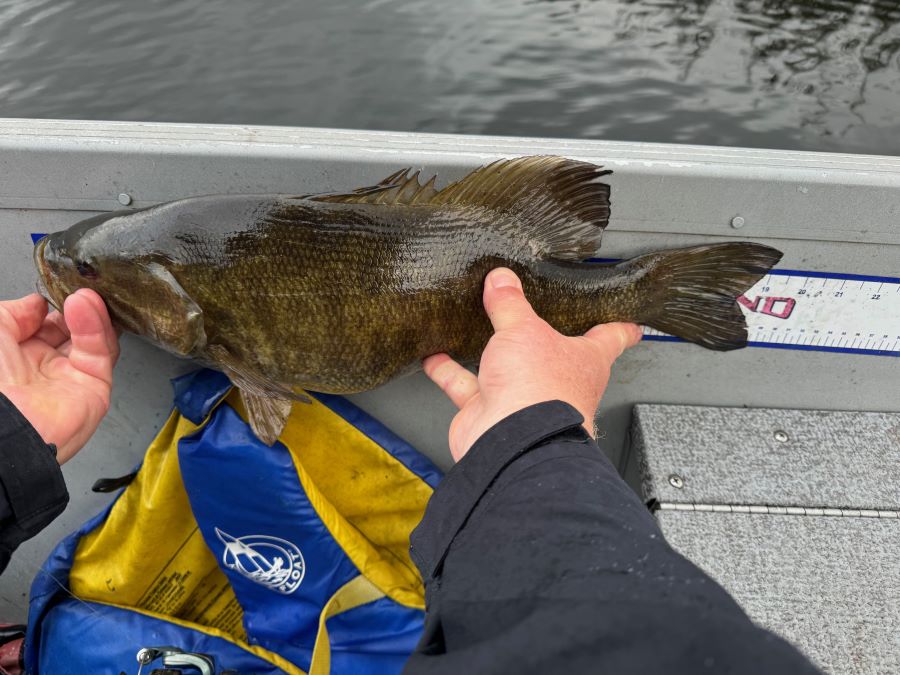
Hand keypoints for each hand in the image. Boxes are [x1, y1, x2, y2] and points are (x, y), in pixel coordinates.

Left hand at [0, 291, 118, 462]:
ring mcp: (71, 379)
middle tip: (76, 290)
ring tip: (83, 296)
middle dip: (75, 307)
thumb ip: (15, 311)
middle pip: (73, 330)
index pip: (45, 324)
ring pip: (93, 339)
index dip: (53, 304)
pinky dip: (97, 328)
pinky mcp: (96, 389)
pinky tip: (86, 308)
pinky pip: (102, 353)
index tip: (58, 288)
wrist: (3, 423)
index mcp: (15, 358)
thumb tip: (38, 303)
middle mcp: (44, 370)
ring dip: (90, 313)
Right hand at [424, 268, 641, 461]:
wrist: (511, 442)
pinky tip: (435, 354)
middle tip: (532, 313)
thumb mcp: (525, 330)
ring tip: (472, 323)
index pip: (612, 337)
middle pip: (552, 351)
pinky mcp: (490, 411)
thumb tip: (502, 280)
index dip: (621, 325)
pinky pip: (466, 385)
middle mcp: (556, 379)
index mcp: (585, 359)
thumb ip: (510, 304)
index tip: (633, 321)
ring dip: (487, 350)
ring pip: (504, 367)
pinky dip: (448, 370)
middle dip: (540, 336)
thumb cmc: (540, 392)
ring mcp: (522, 396)